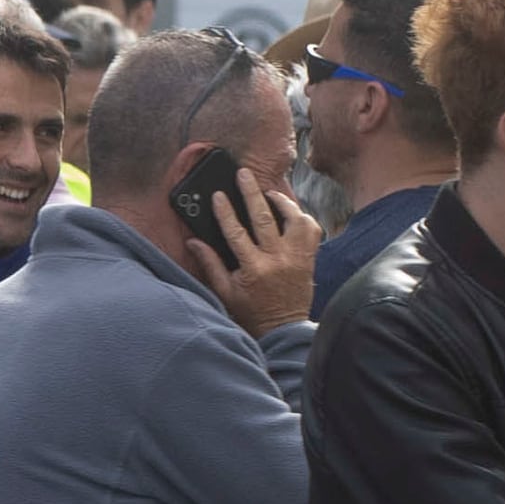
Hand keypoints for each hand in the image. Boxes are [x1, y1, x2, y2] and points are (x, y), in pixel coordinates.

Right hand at [193, 172, 317, 332]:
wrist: (283, 328)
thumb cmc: (251, 312)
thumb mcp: (224, 292)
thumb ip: (210, 265)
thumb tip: (194, 242)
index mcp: (253, 268)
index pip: (236, 232)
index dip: (225, 212)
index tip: (217, 195)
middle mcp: (277, 259)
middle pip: (264, 217)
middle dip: (251, 193)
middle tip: (244, 175)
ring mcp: (297, 257)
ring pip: (293, 219)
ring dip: (281, 202)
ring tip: (270, 192)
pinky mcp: (308, 257)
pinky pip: (311, 229)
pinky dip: (302, 216)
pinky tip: (291, 212)